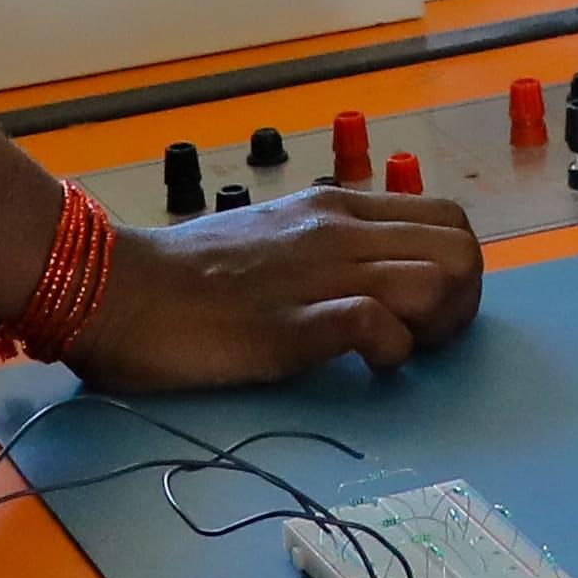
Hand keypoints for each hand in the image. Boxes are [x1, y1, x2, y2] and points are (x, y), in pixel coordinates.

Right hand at [68, 187, 489, 389]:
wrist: (114, 288)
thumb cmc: (182, 276)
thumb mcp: (271, 242)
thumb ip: (320, 251)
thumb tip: (363, 284)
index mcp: (333, 206)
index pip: (446, 218)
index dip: (455, 270)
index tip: (425, 314)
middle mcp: (338, 228)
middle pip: (462, 248)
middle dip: (462, 302)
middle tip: (424, 342)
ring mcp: (319, 272)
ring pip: (440, 277)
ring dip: (437, 327)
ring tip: (399, 356)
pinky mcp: (293, 322)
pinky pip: (380, 324)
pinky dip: (390, 354)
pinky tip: (363, 370)